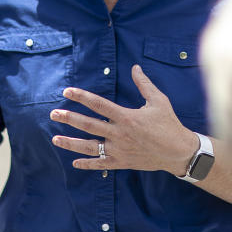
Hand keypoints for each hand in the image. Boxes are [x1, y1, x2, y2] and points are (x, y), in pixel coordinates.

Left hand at [50, 64, 198, 174]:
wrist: (178, 151)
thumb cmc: (169, 124)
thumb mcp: (158, 101)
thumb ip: (144, 84)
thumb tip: (135, 67)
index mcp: (126, 117)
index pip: (98, 104)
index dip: (82, 97)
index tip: (67, 91)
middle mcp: (119, 134)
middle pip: (89, 125)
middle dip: (69, 118)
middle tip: (53, 113)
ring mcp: (119, 150)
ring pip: (90, 146)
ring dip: (71, 143)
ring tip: (55, 139)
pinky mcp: (122, 162)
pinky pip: (101, 164)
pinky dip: (87, 164)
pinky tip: (74, 162)